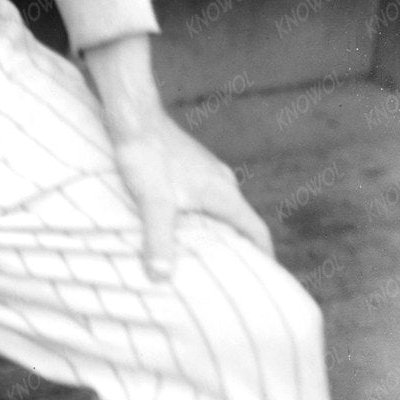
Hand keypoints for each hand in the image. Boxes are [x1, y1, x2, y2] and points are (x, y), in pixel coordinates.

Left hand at [80, 34, 274, 279]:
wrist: (132, 116)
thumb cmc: (146, 155)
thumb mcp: (153, 203)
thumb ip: (159, 240)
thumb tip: (160, 278)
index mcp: (224, 193)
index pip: (257, 231)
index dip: (265, 259)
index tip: (267, 283)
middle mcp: (223, 181)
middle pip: (241, 222)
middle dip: (241, 250)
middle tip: (234, 279)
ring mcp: (207, 171)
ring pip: (221, 209)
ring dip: (219, 232)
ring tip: (207, 258)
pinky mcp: (190, 164)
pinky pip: (205, 197)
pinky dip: (202, 216)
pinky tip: (182, 226)